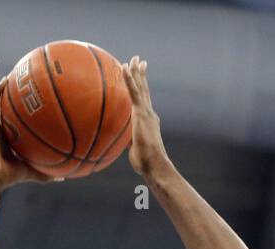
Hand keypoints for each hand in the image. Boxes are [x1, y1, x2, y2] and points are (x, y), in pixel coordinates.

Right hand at [0, 80, 48, 188]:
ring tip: (12, 75)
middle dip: (14, 96)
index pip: (18, 121)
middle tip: (25, 83)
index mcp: (10, 138)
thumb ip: (48, 173)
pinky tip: (3, 82)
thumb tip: (64, 178)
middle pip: (8, 109)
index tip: (36, 101)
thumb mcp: (34, 172)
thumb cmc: (10, 176)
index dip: (24, 112)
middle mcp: (1, 130)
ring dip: (4, 89)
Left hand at [122, 56, 168, 179]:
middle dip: (141, 74)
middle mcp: (149, 113)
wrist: (154, 164)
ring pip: (141, 87)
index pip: (144, 101)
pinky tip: (124, 67)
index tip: (140, 78)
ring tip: (134, 59)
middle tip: (140, 61)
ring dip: (136, 72)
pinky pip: (133, 92)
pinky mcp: (141, 113)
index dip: (142, 88)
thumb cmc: (145, 163)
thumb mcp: (134, 150)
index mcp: (149, 121)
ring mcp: (146, 112)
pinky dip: (129, 79)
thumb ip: (128, 143)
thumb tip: (120, 144)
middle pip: (145, 89)